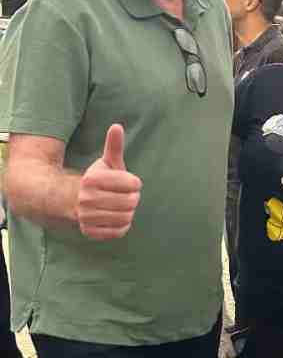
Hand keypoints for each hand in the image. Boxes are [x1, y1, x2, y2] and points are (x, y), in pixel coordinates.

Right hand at [77, 124, 140, 239]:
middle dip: (132, 198)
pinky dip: (122, 226)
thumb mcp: (106, 162)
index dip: (134, 183)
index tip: (128, 183)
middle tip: (125, 196)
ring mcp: (86, 217)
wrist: (72, 200)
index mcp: (91, 179)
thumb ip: (114, 146)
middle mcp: (85, 199)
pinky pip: (119, 232)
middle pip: (131, 202)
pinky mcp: (89, 232)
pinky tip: (114, 217)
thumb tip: (117, 126)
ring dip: (128, 212)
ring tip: (120, 206)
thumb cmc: (98, 180)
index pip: (133, 184)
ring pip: (127, 217)